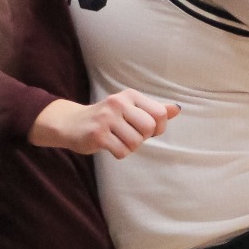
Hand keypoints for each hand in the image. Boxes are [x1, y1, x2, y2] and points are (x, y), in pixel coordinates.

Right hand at [29, 91, 179, 158]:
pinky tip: (110, 145)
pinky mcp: (97, 134)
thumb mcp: (131, 109)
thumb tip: (177, 109)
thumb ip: (154, 110)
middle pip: (149, 127)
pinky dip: (120, 153)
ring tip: (118, 140)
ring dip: (130, 147)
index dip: (158, 127)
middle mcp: (118, 103)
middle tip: (130, 135)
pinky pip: (122, 151)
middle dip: (143, 137)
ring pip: (136, 142)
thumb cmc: (108, 119)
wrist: (71, 124)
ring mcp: (106, 118)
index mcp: (130, 95)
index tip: (146, 130)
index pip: (160, 113)